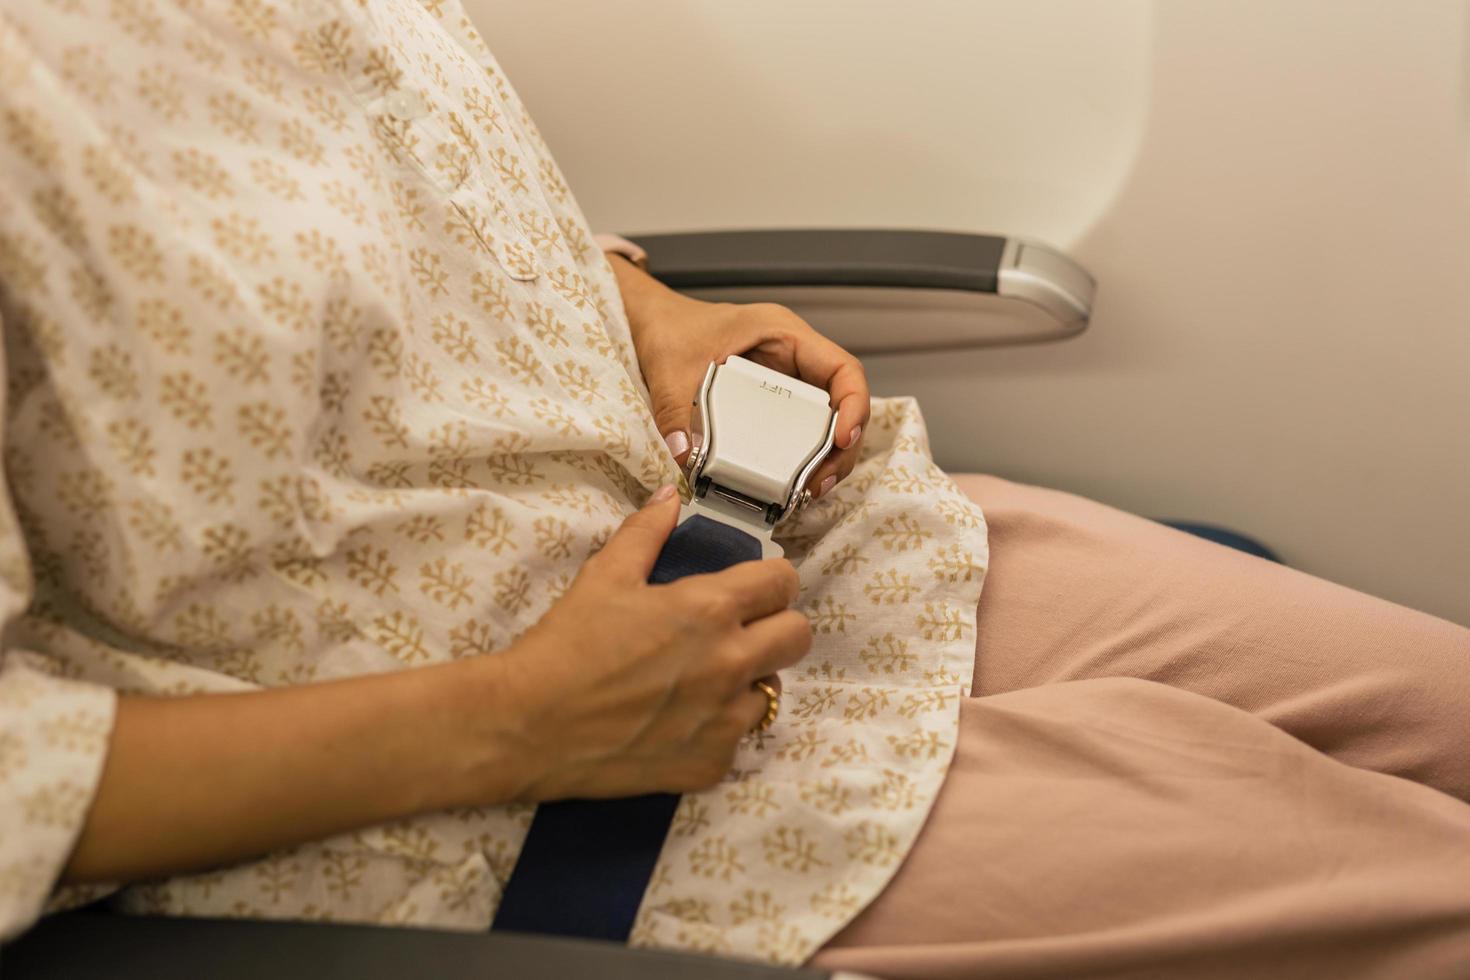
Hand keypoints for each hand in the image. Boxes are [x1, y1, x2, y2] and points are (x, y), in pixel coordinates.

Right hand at [496, 486, 810, 800]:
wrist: (530, 726)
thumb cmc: (566, 645)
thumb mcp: (605, 575)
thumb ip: (647, 531)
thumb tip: (671, 495)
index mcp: (710, 609)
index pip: (784, 583)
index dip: (771, 580)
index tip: (754, 588)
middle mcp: (730, 663)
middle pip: (798, 636)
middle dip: (776, 627)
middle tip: (740, 630)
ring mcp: (725, 719)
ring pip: (771, 691)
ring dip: (747, 681)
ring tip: (703, 680)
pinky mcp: (713, 763)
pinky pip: (739, 739)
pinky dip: (717, 728)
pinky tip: (679, 721)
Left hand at [611, 256, 869, 498]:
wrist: (653, 324)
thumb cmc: (670, 329)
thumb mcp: (670, 370)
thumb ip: (676, 411)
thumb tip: (687, 455)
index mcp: (783, 335)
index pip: (842, 368)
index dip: (854, 405)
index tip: (842, 439)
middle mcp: (793, 358)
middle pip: (842, 404)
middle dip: (840, 447)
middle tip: (819, 483)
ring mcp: (785, 382)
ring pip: (826, 422)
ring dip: (824, 459)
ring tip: (807, 491)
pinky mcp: (772, 403)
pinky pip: (800, 431)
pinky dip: (801, 459)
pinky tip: (789, 483)